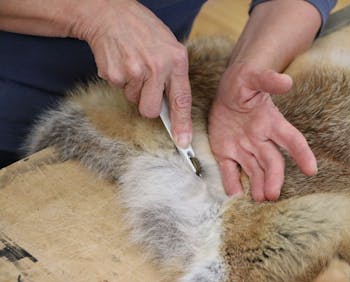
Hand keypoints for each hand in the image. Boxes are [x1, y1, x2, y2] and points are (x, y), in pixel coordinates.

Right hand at [73, 0, 191, 146]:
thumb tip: (172, 109)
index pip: (182, 100)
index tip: (184, 142)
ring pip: (133, 101)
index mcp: (176, 60)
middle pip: (151, 110)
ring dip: (133, 88)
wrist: (110, 14)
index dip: (183, 124)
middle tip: (145, 85)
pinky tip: (122, 61)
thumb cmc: (143, 30)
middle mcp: (157, 67)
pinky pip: (119, 90)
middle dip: (147, 105)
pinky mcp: (114, 74)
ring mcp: (134, 71)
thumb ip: (173, 75)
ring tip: (133, 64)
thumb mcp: (169, 46)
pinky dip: (119, 80)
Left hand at [208, 63, 316, 201]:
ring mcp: (243, 147)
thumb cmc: (245, 82)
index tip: (311, 170)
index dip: (302, 154)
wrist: (228, 89)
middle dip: (274, 178)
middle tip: (272, 194)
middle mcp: (260, 139)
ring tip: (260, 200)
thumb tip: (287, 82)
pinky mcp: (226, 152)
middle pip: (272, 161)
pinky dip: (231, 183)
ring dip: (258, 185)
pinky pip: (229, 170)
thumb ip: (268, 80)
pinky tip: (235, 195)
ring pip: (254, 170)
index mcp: (270, 122)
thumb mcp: (254, 77)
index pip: (291, 139)